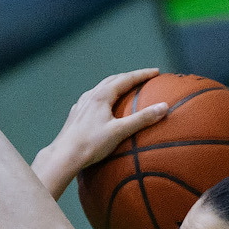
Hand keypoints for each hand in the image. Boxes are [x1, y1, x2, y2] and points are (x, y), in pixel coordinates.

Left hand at [42, 69, 170, 174]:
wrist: (64, 156)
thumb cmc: (91, 144)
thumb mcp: (120, 131)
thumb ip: (142, 119)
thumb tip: (164, 107)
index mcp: (102, 96)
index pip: (126, 79)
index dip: (142, 75)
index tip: (156, 72)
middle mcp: (90, 96)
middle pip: (113, 80)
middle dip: (130, 77)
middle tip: (144, 77)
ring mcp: (81, 104)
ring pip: (101, 88)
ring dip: (115, 84)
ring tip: (125, 88)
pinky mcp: (76, 114)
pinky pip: (92, 99)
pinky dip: (104, 96)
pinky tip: (103, 105)